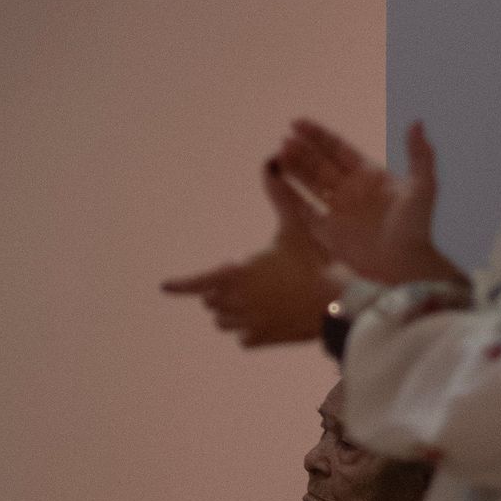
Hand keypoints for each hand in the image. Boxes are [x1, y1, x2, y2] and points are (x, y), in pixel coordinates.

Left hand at [162, 164, 332, 346]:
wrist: (335, 301)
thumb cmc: (313, 261)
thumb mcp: (294, 226)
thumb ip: (279, 197)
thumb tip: (270, 162)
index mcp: (237, 274)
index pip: (199, 281)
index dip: (180, 284)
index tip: (165, 286)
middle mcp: (236, 301)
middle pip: (210, 301)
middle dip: (219, 291)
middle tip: (242, 280)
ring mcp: (247, 323)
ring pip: (222, 321)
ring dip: (230, 311)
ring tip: (252, 300)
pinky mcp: (260, 339)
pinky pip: (242, 337)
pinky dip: (247, 329)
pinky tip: (265, 318)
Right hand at [270, 119, 461, 286]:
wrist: (406, 266)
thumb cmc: (417, 227)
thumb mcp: (424, 187)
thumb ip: (420, 154)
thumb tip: (416, 122)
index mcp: (369, 175)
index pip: (338, 149)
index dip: (318, 136)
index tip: (297, 122)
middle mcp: (349, 190)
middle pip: (319, 164)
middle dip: (301, 152)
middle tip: (283, 141)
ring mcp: (337, 211)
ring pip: (308, 184)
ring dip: (293, 170)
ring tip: (276, 157)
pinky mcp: (327, 233)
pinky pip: (303, 211)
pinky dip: (288, 198)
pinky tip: (275, 185)